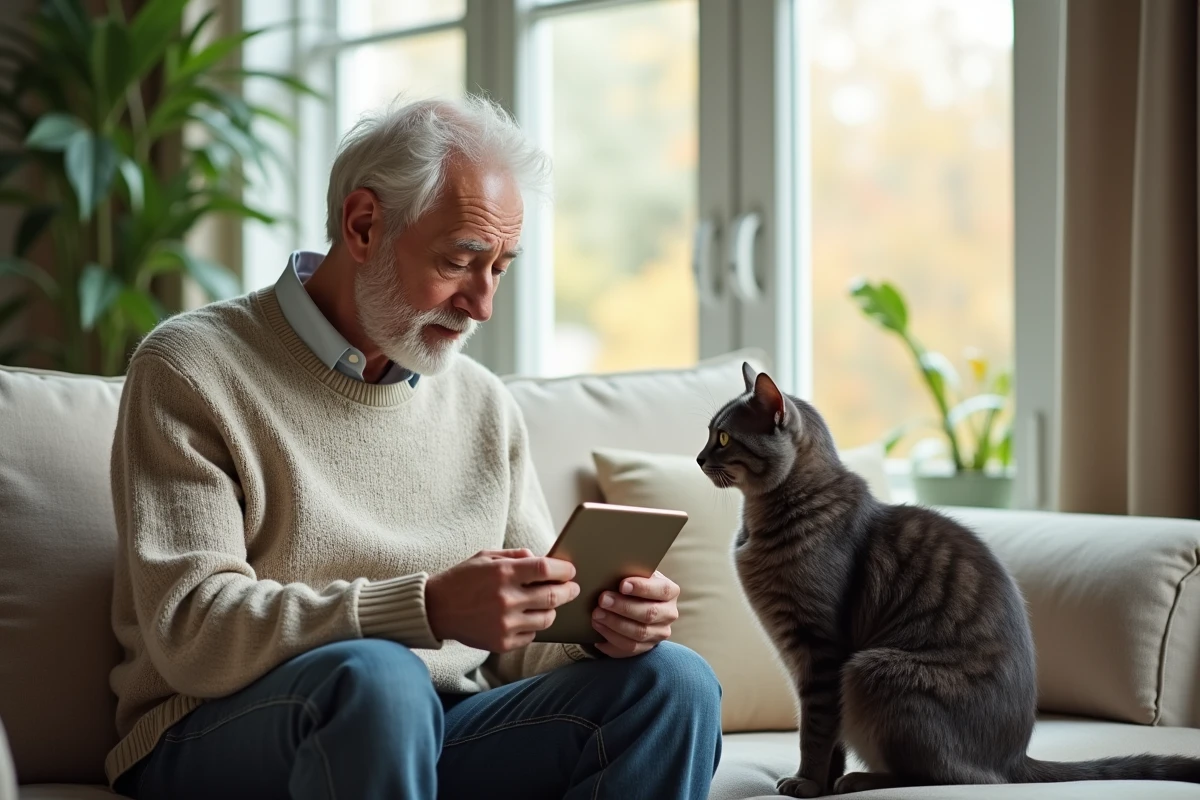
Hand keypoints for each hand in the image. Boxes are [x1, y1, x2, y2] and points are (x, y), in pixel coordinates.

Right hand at [425, 549, 579, 652]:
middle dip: (568, 591)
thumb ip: (516, 555)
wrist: (435, 609)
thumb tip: (544, 560)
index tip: (570, 571)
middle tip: (573, 588)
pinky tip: (528, 617)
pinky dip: (534, 625)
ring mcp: (505, 623)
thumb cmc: (462, 579)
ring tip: (549, 603)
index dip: (564, 569)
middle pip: (553, 595)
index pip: (546, 569)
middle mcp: (506, 599)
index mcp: (503, 573)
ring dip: (553, 609)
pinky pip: (532, 634)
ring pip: (547, 618)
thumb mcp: (486, 556)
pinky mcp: (502, 643)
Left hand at [590, 570, 678, 657]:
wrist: (636, 601)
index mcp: (670, 591)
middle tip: (602, 600)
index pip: (661, 590)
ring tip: (596, 616)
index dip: (642, 588)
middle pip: (649, 614)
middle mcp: (669, 614)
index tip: (622, 585)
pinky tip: (598, 632)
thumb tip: (611, 569)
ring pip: (639, 634)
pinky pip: (629, 648)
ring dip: (614, 625)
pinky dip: (611, 641)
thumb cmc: (633, 583)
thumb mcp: (636, 573)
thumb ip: (630, 571)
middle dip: (623, 607)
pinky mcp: (647, 647)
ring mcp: (659, 633)